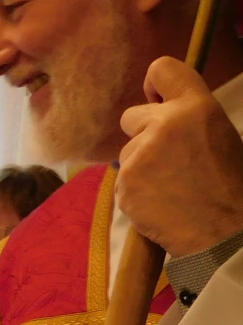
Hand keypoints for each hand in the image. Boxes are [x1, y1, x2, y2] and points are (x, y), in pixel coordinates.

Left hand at [118, 58, 242, 257]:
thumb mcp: (216, 134)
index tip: (155, 100)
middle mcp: (164, 124)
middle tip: (166, 158)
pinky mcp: (124, 184)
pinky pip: (121, 181)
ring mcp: (140, 155)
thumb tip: (158, 109)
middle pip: (130, 116)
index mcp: (196, 106)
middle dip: (142, 134)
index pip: (161, 69)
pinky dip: (134, 192)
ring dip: (140, 167)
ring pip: (126, 153)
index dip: (153, 85)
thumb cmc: (227, 183)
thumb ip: (186, 119)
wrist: (222, 230)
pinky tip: (159, 202)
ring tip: (169, 186)